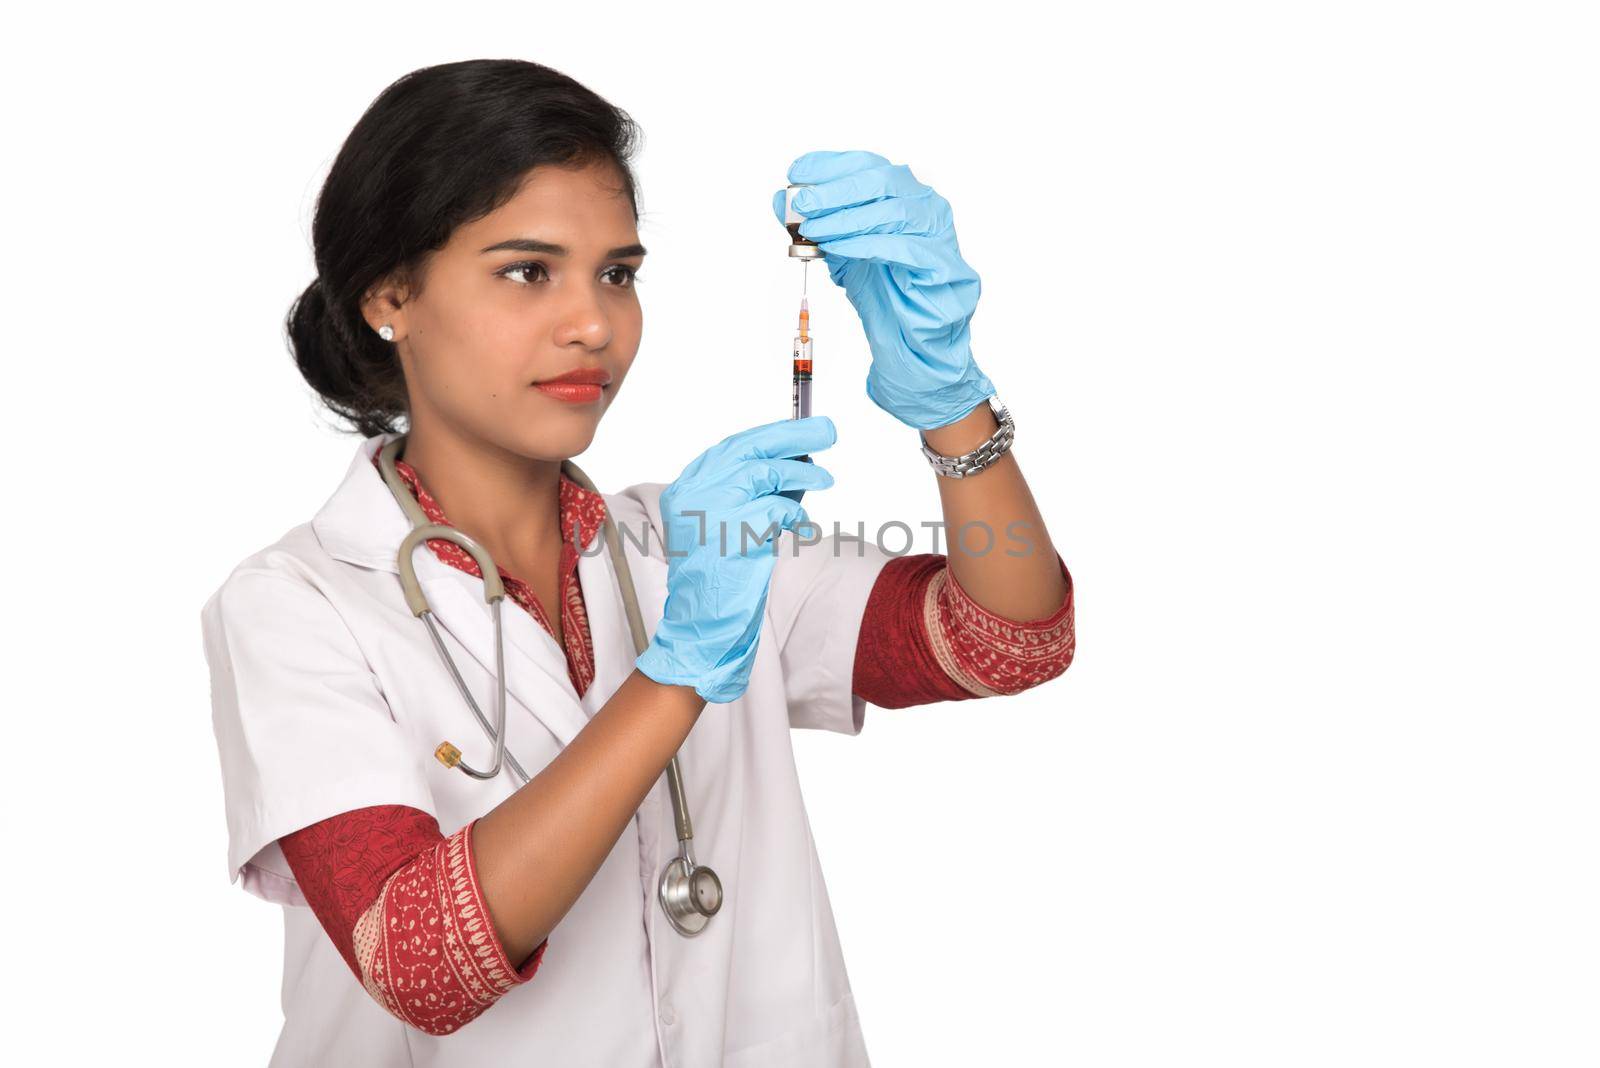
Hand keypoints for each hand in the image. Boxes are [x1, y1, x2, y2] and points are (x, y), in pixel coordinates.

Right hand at [634, 416, 837, 702]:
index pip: (734, 446)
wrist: (701, 621)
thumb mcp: (729, 522)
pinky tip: (800, 527)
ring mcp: (710, 509)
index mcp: (689, 485)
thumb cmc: (721, 573)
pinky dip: (796, 515)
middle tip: (828, 430)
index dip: (772, 433)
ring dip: (803, 474)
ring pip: (766, 473)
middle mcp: (694, 491)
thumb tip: (799, 458)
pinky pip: (776, 509)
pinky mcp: (731, 531)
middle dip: (794, 435)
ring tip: (825, 480)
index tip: (802, 428)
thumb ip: (753, 491)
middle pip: (751, 448)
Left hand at [771, 150, 995, 431]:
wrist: (914, 339)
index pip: (867, 165)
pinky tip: (839, 249)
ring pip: (892, 211)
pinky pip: (902, 248)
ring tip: (815, 230)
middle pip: (881, 180)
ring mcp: (938, 233)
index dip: (830, 165)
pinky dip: (865, 245)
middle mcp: (925, 206)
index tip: (796, 172)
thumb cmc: (884, 292)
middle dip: (836, 189)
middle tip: (804, 202)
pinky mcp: (943, 265)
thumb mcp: (841, 253)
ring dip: (846, 219)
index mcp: (903, 194)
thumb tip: (781, 203)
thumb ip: (815, 226)